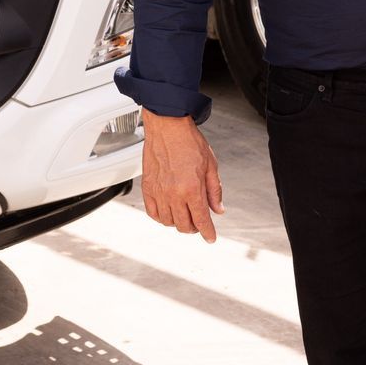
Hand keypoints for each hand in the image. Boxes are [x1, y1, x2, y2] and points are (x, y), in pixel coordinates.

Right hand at [140, 110, 224, 241]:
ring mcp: (159, 192)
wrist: (167, 126)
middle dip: (194, 228)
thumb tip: (218, 210)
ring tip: (184, 215)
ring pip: (168, 222)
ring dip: (178, 223)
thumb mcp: (211, 165)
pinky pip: (153, 212)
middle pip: (184, 225)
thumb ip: (214, 190)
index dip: (207, 232)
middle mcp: (174, 194)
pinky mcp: (147, 188)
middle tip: (199, 223)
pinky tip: (168, 212)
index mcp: (192, 189)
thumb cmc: (189, 141)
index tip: (210, 238)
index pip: (201, 220)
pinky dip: (161, 217)